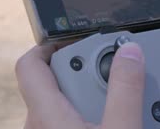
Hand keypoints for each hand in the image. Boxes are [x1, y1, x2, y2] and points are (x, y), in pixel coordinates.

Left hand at [15, 42, 144, 128]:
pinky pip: (65, 120)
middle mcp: (38, 125)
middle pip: (54, 81)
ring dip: (90, 96)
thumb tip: (130, 52)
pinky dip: (88, 114)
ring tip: (117, 107)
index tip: (76, 39)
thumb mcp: (122, 128)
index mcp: (46, 114)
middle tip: (112, 77)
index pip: (30, 65)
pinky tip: (112, 123)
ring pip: (62, 104)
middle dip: (85, 73)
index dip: (50, 45)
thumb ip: (126, 90)